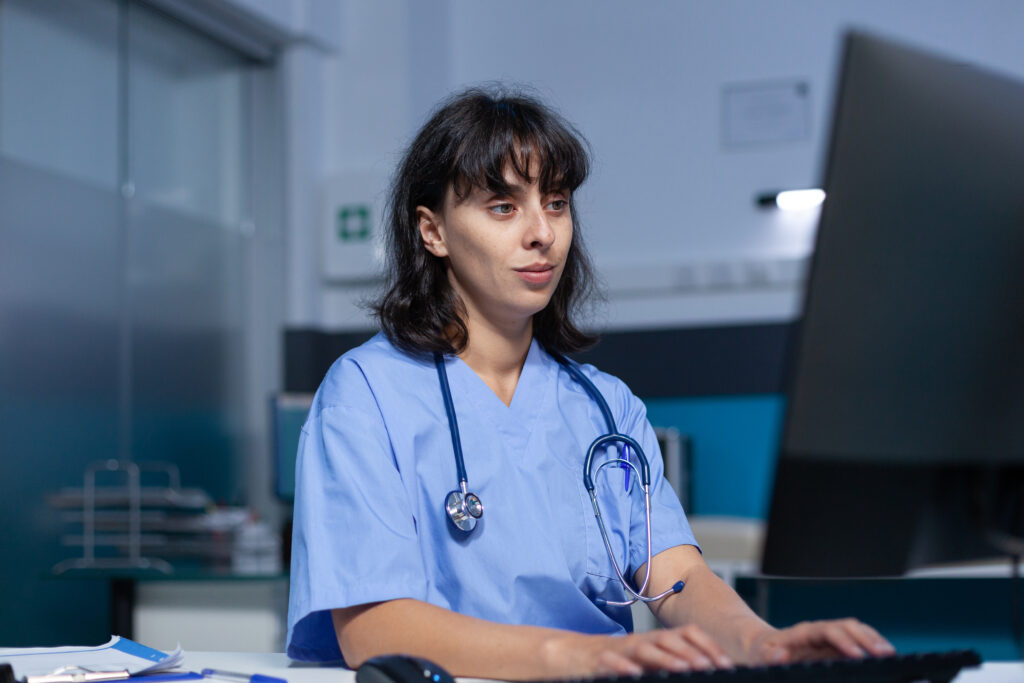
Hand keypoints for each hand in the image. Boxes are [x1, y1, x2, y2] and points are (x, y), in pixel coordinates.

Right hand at [544, 625, 733, 676]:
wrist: (572, 656)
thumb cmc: (615, 663)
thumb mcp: (647, 662)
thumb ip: (669, 663)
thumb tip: (702, 669)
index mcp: (655, 641)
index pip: (686, 634)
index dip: (707, 646)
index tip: (726, 662)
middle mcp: (641, 641)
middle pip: (669, 638)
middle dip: (692, 652)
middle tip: (712, 666)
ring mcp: (621, 649)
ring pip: (646, 648)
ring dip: (666, 657)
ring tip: (684, 668)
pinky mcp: (601, 660)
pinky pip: (614, 661)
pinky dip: (626, 667)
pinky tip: (636, 674)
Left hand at [747, 619, 895, 664]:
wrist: (755, 645)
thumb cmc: (756, 653)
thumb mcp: (756, 655)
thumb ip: (767, 656)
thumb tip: (780, 654)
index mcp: (801, 633)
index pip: (827, 631)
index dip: (843, 641)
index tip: (858, 655)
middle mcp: (817, 632)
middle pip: (846, 627)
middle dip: (866, 638)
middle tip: (886, 653)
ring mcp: (826, 640)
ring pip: (854, 632)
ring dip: (873, 640)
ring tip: (891, 654)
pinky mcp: (831, 649)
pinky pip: (855, 643)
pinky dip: (870, 646)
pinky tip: (883, 656)